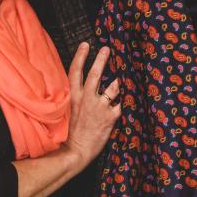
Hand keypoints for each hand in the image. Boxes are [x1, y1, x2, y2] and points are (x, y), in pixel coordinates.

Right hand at [64, 42, 120, 167]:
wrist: (76, 150)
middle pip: (94, 74)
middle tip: (107, 49)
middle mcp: (86, 99)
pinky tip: (126, 103)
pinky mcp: (110, 116)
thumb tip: (89, 87)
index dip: (80, 57)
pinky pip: (120, 104)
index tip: (85, 45)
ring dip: (118, 82)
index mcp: (73, 97)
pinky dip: (124, 102)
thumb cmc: (72, 133)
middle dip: (101, 59)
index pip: (75, 72)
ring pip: (112, 87)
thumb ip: (78, 98)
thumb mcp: (70, 112)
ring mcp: (99, 107)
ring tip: (122, 79)